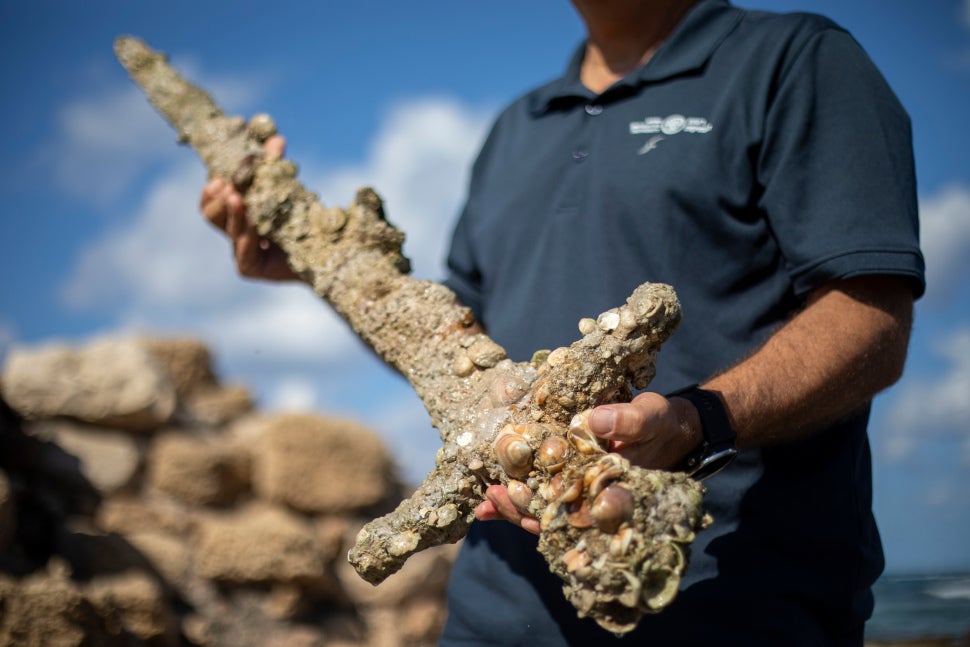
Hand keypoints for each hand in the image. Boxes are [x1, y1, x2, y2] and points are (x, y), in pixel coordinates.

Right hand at [199, 135, 299, 280]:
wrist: (327, 254)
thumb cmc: (305, 219)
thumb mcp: (287, 188)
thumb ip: (278, 167)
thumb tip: (276, 139)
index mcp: (238, 213)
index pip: (211, 200)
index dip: (211, 190)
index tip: (219, 177)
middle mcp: (235, 233)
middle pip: (212, 214)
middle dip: (220, 198)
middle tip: (230, 186)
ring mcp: (241, 253)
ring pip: (229, 230)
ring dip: (234, 213)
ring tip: (237, 197)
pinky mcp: (251, 269)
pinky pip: (243, 252)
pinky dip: (248, 234)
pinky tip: (253, 223)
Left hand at [473, 392, 702, 533]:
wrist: (662, 428)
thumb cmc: (659, 424)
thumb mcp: (650, 417)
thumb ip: (629, 421)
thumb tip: (595, 420)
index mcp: (617, 491)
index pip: (589, 511)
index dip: (565, 511)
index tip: (543, 506)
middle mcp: (595, 500)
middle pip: (558, 516)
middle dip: (526, 511)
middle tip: (496, 499)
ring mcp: (580, 495)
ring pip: (544, 511)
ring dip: (516, 508)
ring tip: (486, 501)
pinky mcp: (567, 484)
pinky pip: (539, 495)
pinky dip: (515, 499)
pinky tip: (487, 503)